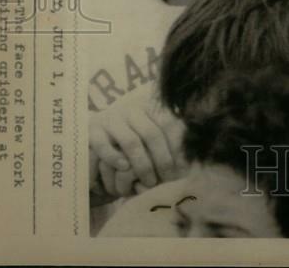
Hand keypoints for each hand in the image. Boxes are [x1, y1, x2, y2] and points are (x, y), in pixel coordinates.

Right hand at [88, 84, 185, 203]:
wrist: (96, 133)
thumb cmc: (133, 138)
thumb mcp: (151, 132)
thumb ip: (171, 136)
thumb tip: (197, 150)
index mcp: (149, 106)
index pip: (168, 123)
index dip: (177, 145)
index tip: (185, 165)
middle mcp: (131, 109)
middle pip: (152, 134)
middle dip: (162, 159)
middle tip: (168, 179)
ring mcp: (111, 119)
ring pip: (131, 142)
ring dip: (142, 164)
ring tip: (149, 181)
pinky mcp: (92, 132)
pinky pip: (105, 146)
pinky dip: (116, 158)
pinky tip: (125, 169)